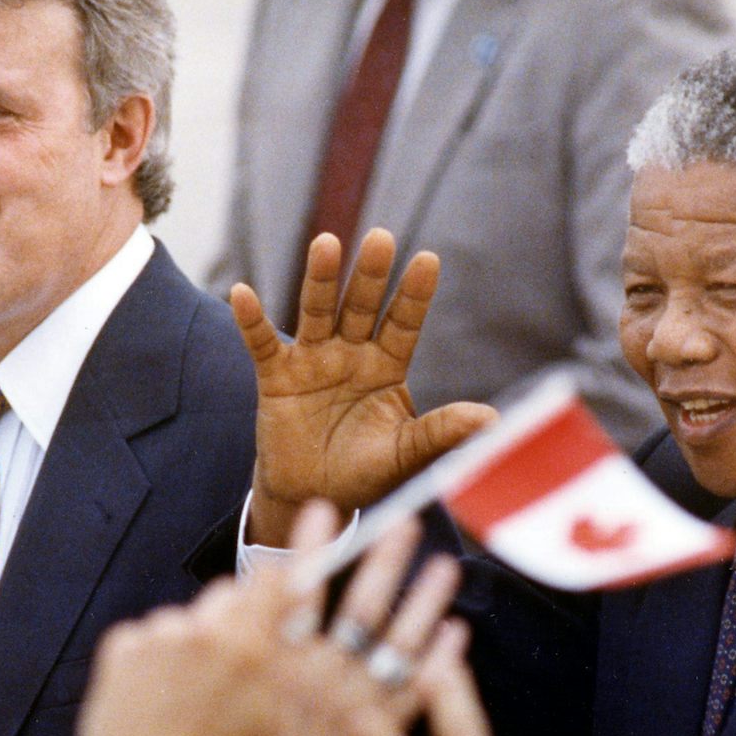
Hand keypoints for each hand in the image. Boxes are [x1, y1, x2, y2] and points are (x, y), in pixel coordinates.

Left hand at [72, 504, 344, 735]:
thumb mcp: (270, 721)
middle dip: (236, 615)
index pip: (284, 580)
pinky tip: (156, 696)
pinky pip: (147, 635)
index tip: (323, 514)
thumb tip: (298, 617)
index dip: (308, 546)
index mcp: (253, 655)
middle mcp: (207, 637)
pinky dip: (152, 657)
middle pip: (231, 595)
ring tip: (186, 694)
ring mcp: (159, 640)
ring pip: (188, 619)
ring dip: (192, 642)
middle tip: (230, 654)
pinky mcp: (121, 648)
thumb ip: (286, 664)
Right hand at [222, 518, 460, 735]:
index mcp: (278, 671)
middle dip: (383, 563)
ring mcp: (360, 708)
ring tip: (446, 565)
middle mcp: (324, 683)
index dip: (311, 552)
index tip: (327, 510)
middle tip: (405, 523)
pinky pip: (419, 692)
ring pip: (399, 643)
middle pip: (358, 610)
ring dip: (424, 601)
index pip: (295, 596)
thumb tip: (234, 599)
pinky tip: (456, 631)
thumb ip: (241, 656)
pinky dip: (439, 660)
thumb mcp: (229, 708)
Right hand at [230, 229, 496, 543]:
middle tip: (382, 238)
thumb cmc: (366, 471)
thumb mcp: (407, 453)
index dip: (414, 294)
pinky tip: (243, 293)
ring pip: (317, 312)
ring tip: (327, 243)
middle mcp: (351, 354)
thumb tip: (492, 421)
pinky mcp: (277, 378)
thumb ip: (442, 433)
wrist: (315, 496)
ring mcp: (313, 361)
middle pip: (361, 306)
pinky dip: (252, 321)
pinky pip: (263, 344)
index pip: (403, 323)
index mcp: (387, 366)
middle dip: (371, 274)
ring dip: (321, 279)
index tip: (428, 260)